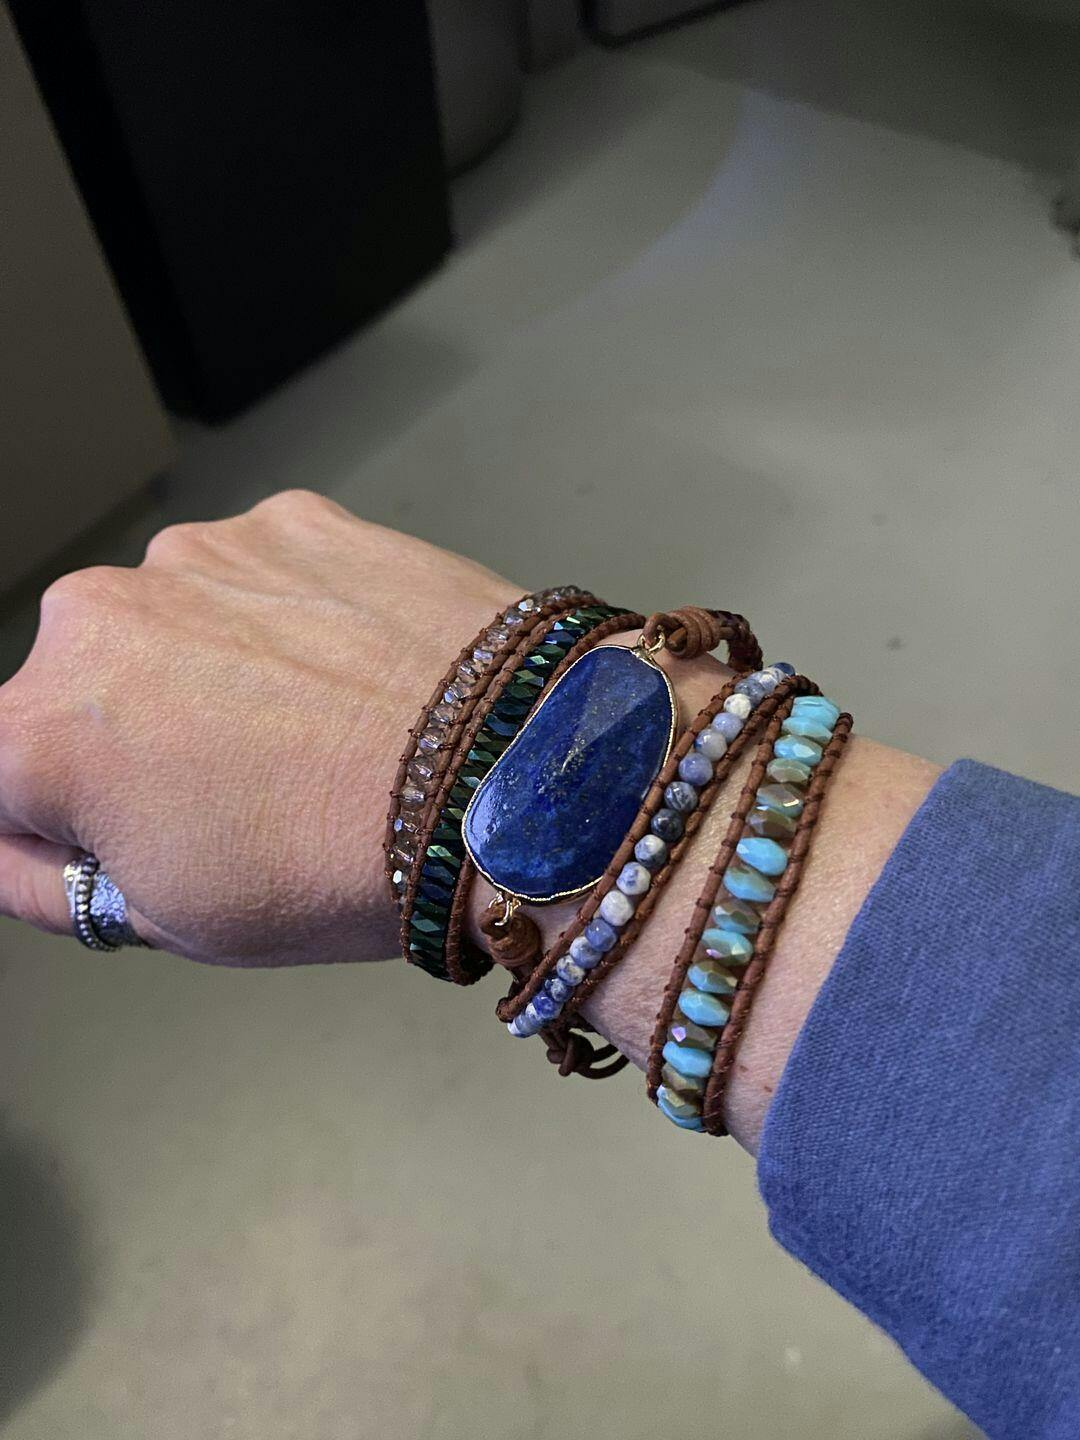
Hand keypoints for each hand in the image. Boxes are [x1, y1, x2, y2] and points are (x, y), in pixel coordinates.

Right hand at [0, 490, 516, 965]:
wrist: (504, 774)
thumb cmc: (340, 863)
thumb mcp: (167, 919)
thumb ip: (46, 877)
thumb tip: (17, 838)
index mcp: (41, 733)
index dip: (54, 823)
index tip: (119, 839)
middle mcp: (95, 618)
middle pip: (83, 692)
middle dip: (134, 740)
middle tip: (239, 794)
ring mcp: (197, 555)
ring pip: (173, 626)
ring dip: (212, 671)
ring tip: (311, 733)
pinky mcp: (286, 521)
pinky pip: (255, 579)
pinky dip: (284, 620)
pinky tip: (348, 675)